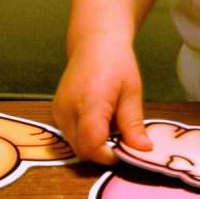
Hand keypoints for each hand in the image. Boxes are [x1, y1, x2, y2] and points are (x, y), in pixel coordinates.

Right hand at [52, 38, 151, 164]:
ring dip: (94, 144)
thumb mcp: (132, 93)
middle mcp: (67, 110)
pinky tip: (99, 118)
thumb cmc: (117, 63)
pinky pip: (71, 135)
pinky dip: (86, 135)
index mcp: (89, 103)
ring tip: (112, 123)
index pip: (91, 146)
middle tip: (123, 139)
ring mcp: (58, 111)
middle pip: (82, 150)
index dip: (109, 156)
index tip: (126, 150)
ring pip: (75, 145)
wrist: (94, 43)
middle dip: (103, 151)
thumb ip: (133, 125)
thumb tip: (143, 150)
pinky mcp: (56, 112)